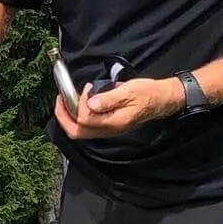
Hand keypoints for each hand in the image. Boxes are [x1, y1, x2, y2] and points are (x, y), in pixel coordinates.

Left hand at [54, 77, 184, 139]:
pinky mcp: (109, 125)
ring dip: (71, 116)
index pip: (83, 121)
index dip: (74, 107)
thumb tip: (90, 104)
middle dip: (64, 117)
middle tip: (60, 99)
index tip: (76, 91)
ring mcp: (108, 130)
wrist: (162, 100)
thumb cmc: (147, 93)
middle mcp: (108, 130)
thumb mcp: (128, 91)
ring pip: (81, 130)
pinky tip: (84, 101)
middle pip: (76, 132)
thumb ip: (108, 99)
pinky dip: (80, 115)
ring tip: (71, 97)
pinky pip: (88, 126)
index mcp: (112, 123)